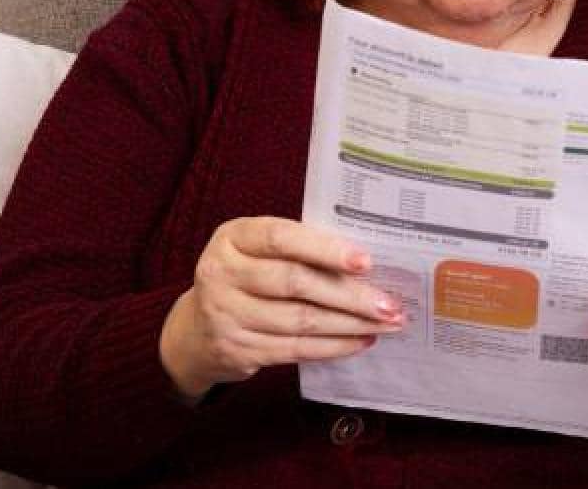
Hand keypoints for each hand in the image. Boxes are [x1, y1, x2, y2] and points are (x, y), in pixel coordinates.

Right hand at [159, 216, 403, 399]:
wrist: (197, 328)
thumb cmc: (249, 276)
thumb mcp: (261, 250)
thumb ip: (302, 248)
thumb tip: (369, 264)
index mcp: (234, 237)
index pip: (282, 238)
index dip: (326, 249)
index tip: (366, 261)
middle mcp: (222, 273)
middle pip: (295, 283)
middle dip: (350, 295)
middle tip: (390, 304)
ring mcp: (226, 314)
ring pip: (300, 320)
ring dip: (350, 324)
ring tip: (386, 323)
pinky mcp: (236, 349)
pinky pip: (294, 350)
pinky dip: (333, 346)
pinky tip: (361, 341)